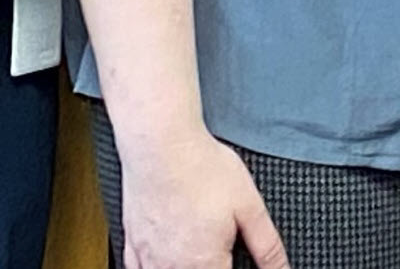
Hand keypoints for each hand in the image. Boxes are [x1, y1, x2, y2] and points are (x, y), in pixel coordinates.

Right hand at [118, 127, 288, 268]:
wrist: (160, 143)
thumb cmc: (202, 168)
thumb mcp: (249, 206)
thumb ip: (267, 247)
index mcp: (205, 264)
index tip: (234, 259)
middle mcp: (172, 267)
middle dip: (213, 267)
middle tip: (219, 249)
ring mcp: (148, 257)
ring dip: (184, 268)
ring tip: (199, 251)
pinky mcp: (132, 242)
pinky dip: (153, 267)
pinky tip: (166, 259)